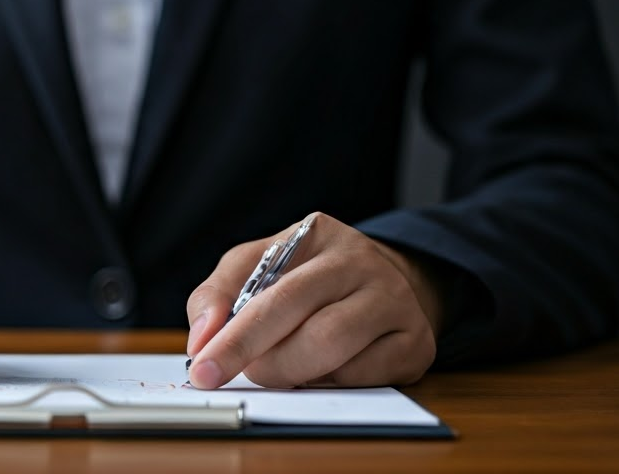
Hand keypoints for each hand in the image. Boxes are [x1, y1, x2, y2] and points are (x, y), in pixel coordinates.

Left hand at [185, 213, 440, 388]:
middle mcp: (364, 263)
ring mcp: (397, 302)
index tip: (202, 368)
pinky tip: (320, 370)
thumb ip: (218, 294)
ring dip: (292, 373)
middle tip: (228, 377)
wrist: (384, 283)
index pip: (270, 291)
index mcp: (318, 235)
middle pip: (305, 322)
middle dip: (256, 359)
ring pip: (334, 352)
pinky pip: (364, 377)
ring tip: (276, 368)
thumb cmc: (306, 278)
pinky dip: (330, 383)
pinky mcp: (417, 344)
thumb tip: (202, 339)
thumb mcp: (257, 267)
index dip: (233, 336)